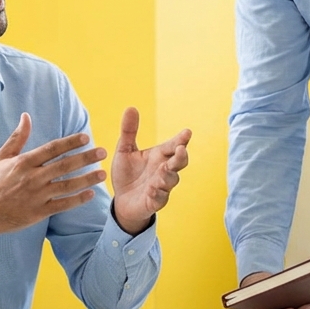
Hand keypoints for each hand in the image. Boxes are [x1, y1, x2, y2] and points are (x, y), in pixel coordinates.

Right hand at [0, 113, 106, 248]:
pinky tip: (91, 194)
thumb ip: (17, 137)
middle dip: (85, 158)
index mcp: (24, 162)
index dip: (70, 142)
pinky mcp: (39, 212)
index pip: (52, 149)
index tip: (86, 137)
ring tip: (102, 173)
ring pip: (67, 186)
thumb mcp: (2, 157)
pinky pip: (63, 205)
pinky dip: (77, 200)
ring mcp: (37, 196)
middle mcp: (32, 178)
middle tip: (102, 152)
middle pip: (64, 165)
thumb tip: (26, 116)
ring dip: (87, 179)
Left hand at [110, 107, 190, 234]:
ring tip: (163, 170)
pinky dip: (158, 193)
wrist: (122, 200)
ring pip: (172, 180)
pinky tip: (152, 189)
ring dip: (169, 175)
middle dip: (181, 156)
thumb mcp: (125, 151)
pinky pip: (160, 198)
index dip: (181, 139)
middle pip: (179, 162)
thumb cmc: (127, 174)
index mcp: (159, 156)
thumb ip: (129, 131)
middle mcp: (163, 170)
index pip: (173, 145)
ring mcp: (161, 186)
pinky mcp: (155, 201)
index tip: (187, 132)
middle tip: (181, 149)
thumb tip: (131, 107)